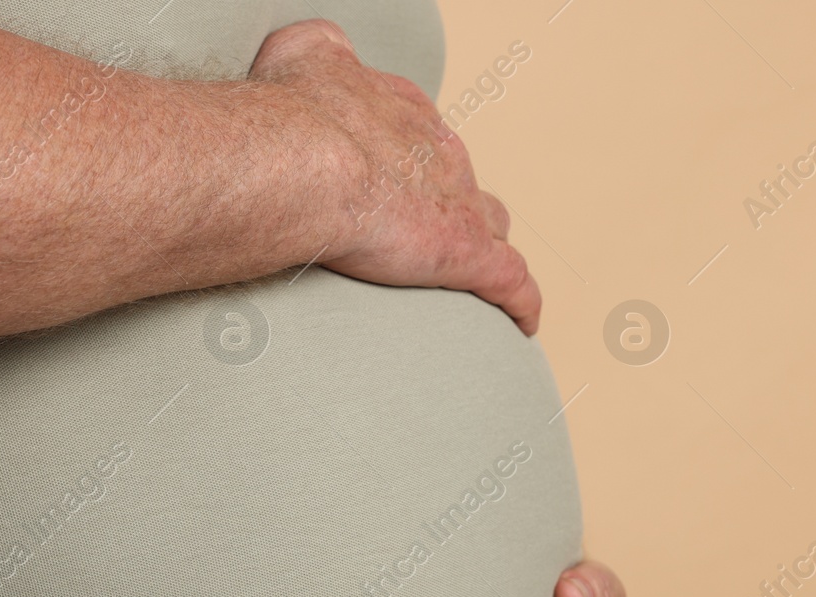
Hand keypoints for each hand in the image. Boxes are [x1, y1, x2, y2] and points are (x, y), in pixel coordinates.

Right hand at [249, 20, 542, 334]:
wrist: (302, 160)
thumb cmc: (293, 115)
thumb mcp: (301, 56)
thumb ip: (315, 55)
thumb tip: (310, 56)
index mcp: (402, 113)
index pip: (426, 138)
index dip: (416, 164)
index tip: (401, 182)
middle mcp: (439, 152)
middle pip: (461, 180)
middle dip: (448, 203)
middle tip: (423, 231)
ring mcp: (459, 203)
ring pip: (491, 225)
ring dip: (485, 246)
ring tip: (473, 276)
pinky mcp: (469, 254)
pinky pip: (512, 281)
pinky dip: (520, 301)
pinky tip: (522, 321)